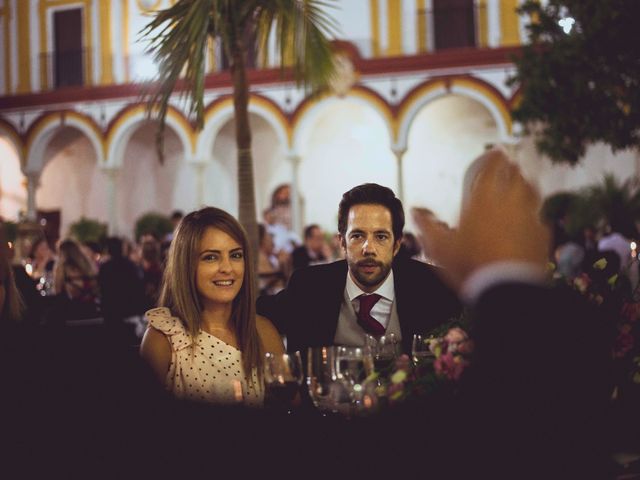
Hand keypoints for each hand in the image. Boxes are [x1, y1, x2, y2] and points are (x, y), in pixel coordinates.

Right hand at [412, 149, 548, 290]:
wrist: (505, 287)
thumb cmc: (471, 265)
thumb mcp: (440, 247)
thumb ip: (427, 226)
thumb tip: (416, 211)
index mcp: (483, 200)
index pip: (492, 169)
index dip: (494, 158)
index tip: (495, 152)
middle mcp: (508, 203)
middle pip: (515, 176)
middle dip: (512, 168)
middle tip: (510, 165)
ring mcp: (529, 217)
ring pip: (532, 192)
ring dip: (527, 185)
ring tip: (523, 184)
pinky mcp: (541, 234)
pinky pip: (539, 217)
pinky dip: (534, 214)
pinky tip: (531, 219)